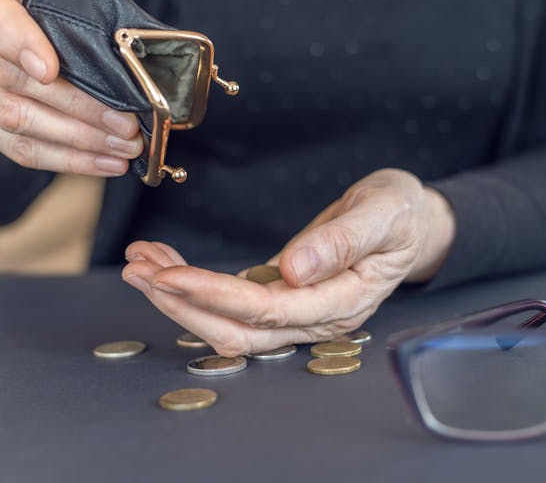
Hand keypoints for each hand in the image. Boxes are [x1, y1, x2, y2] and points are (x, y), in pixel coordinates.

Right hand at [0, 0, 141, 175]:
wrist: (21, 33)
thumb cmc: (49, 13)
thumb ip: (80, 14)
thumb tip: (126, 54)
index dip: (18, 43)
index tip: (49, 69)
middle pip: (15, 81)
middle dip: (80, 110)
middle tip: (125, 126)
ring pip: (19, 122)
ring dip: (80, 142)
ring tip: (124, 149)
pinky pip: (22, 149)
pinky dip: (70, 160)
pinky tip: (106, 163)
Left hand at [121, 169, 455, 355]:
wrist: (408, 220)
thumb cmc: (400, 213)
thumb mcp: (383, 213)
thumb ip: (343, 240)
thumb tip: (295, 268)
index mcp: (344, 302)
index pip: (270, 310)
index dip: (216, 295)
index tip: (170, 275)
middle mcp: (317, 320)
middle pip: (239, 330)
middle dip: (183, 304)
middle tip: (138, 270)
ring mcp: (299, 315)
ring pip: (230, 324)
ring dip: (181, 299)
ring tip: (140, 264)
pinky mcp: (285, 299)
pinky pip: (234, 305)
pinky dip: (197, 286)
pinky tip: (168, 264)